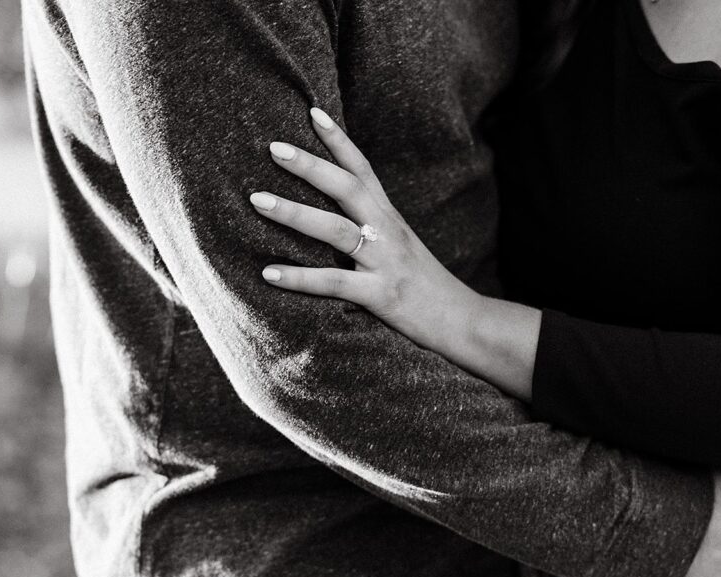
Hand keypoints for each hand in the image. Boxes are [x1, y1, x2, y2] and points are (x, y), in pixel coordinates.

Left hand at [249, 108, 481, 352]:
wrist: (464, 321)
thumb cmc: (427, 287)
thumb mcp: (402, 248)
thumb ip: (373, 229)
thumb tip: (335, 216)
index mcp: (391, 218)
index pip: (363, 170)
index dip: (339, 140)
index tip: (312, 112)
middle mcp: (388, 233)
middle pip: (347, 188)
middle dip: (310, 165)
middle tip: (273, 147)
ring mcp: (385, 263)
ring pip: (336, 230)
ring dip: (294, 213)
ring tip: (257, 200)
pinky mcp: (381, 296)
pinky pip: (334, 283)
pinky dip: (299, 277)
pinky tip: (268, 272)